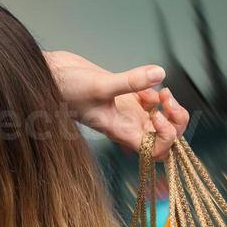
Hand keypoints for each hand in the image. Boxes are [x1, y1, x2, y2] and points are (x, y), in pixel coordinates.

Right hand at [44, 50, 189, 159]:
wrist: (51, 76)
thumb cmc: (66, 90)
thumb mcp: (99, 85)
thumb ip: (130, 81)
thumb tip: (159, 74)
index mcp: (122, 131)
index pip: (154, 151)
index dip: (166, 137)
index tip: (157, 116)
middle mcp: (128, 125)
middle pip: (165, 138)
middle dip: (175, 122)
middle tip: (167, 103)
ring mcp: (129, 112)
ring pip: (162, 120)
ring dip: (169, 108)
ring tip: (161, 92)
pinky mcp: (127, 97)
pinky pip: (152, 102)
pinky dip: (156, 92)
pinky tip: (146, 83)